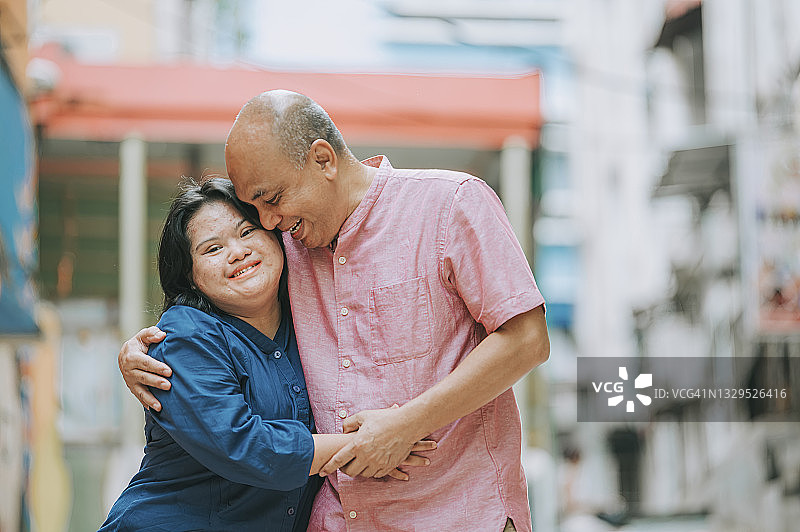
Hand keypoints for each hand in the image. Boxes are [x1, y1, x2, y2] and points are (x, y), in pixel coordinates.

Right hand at [118, 326, 170, 410]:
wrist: (126, 354)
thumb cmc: (139, 344)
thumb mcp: (143, 335)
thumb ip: (152, 334)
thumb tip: (162, 335)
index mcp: (132, 357)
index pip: (146, 363)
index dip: (157, 367)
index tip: (169, 371)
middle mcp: (129, 370)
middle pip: (144, 377)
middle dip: (156, 382)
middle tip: (169, 386)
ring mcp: (130, 381)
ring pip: (141, 391)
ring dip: (150, 399)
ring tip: (160, 406)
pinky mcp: (133, 388)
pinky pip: (140, 397)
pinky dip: (147, 403)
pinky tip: (155, 410)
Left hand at [318, 406, 435, 478]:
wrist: (407, 425)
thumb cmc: (385, 419)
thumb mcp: (364, 416)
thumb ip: (349, 423)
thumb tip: (343, 431)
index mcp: (357, 444)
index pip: (338, 460)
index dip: (328, 467)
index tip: (321, 472)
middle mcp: (366, 457)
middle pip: (349, 471)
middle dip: (345, 469)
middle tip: (346, 464)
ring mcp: (377, 463)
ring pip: (363, 474)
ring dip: (359, 469)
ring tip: (360, 461)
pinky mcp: (388, 466)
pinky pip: (375, 474)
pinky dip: (371, 470)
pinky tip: (372, 463)